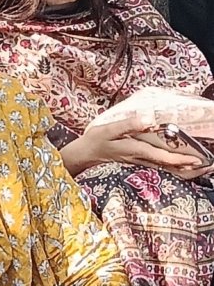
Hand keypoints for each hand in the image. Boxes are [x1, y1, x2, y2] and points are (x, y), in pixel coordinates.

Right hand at [60, 116, 207, 176]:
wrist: (84, 154)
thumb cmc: (95, 140)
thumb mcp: (108, 129)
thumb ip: (127, 124)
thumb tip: (147, 118)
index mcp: (134, 149)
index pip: (161, 157)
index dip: (179, 159)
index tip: (196, 159)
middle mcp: (139, 158)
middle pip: (167, 165)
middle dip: (186, 166)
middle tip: (204, 165)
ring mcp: (139, 161)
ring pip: (164, 167)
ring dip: (181, 167)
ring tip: (197, 166)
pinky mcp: (137, 161)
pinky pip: (158, 166)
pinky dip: (170, 166)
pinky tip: (178, 164)